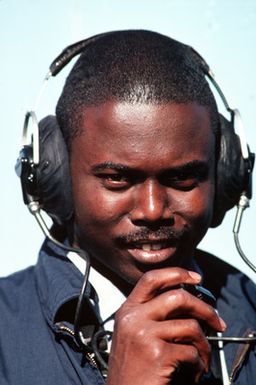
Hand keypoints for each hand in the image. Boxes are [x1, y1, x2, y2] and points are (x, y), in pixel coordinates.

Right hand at [106, 268, 225, 384]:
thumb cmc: (132, 370)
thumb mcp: (134, 334)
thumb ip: (153, 314)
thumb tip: (189, 302)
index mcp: (127, 310)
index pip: (152, 278)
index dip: (177, 273)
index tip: (196, 278)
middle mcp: (133, 318)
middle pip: (178, 296)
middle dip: (204, 309)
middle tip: (217, 321)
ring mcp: (143, 333)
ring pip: (190, 325)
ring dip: (204, 344)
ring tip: (202, 357)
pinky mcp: (156, 353)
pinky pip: (191, 351)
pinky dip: (199, 364)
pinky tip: (192, 372)